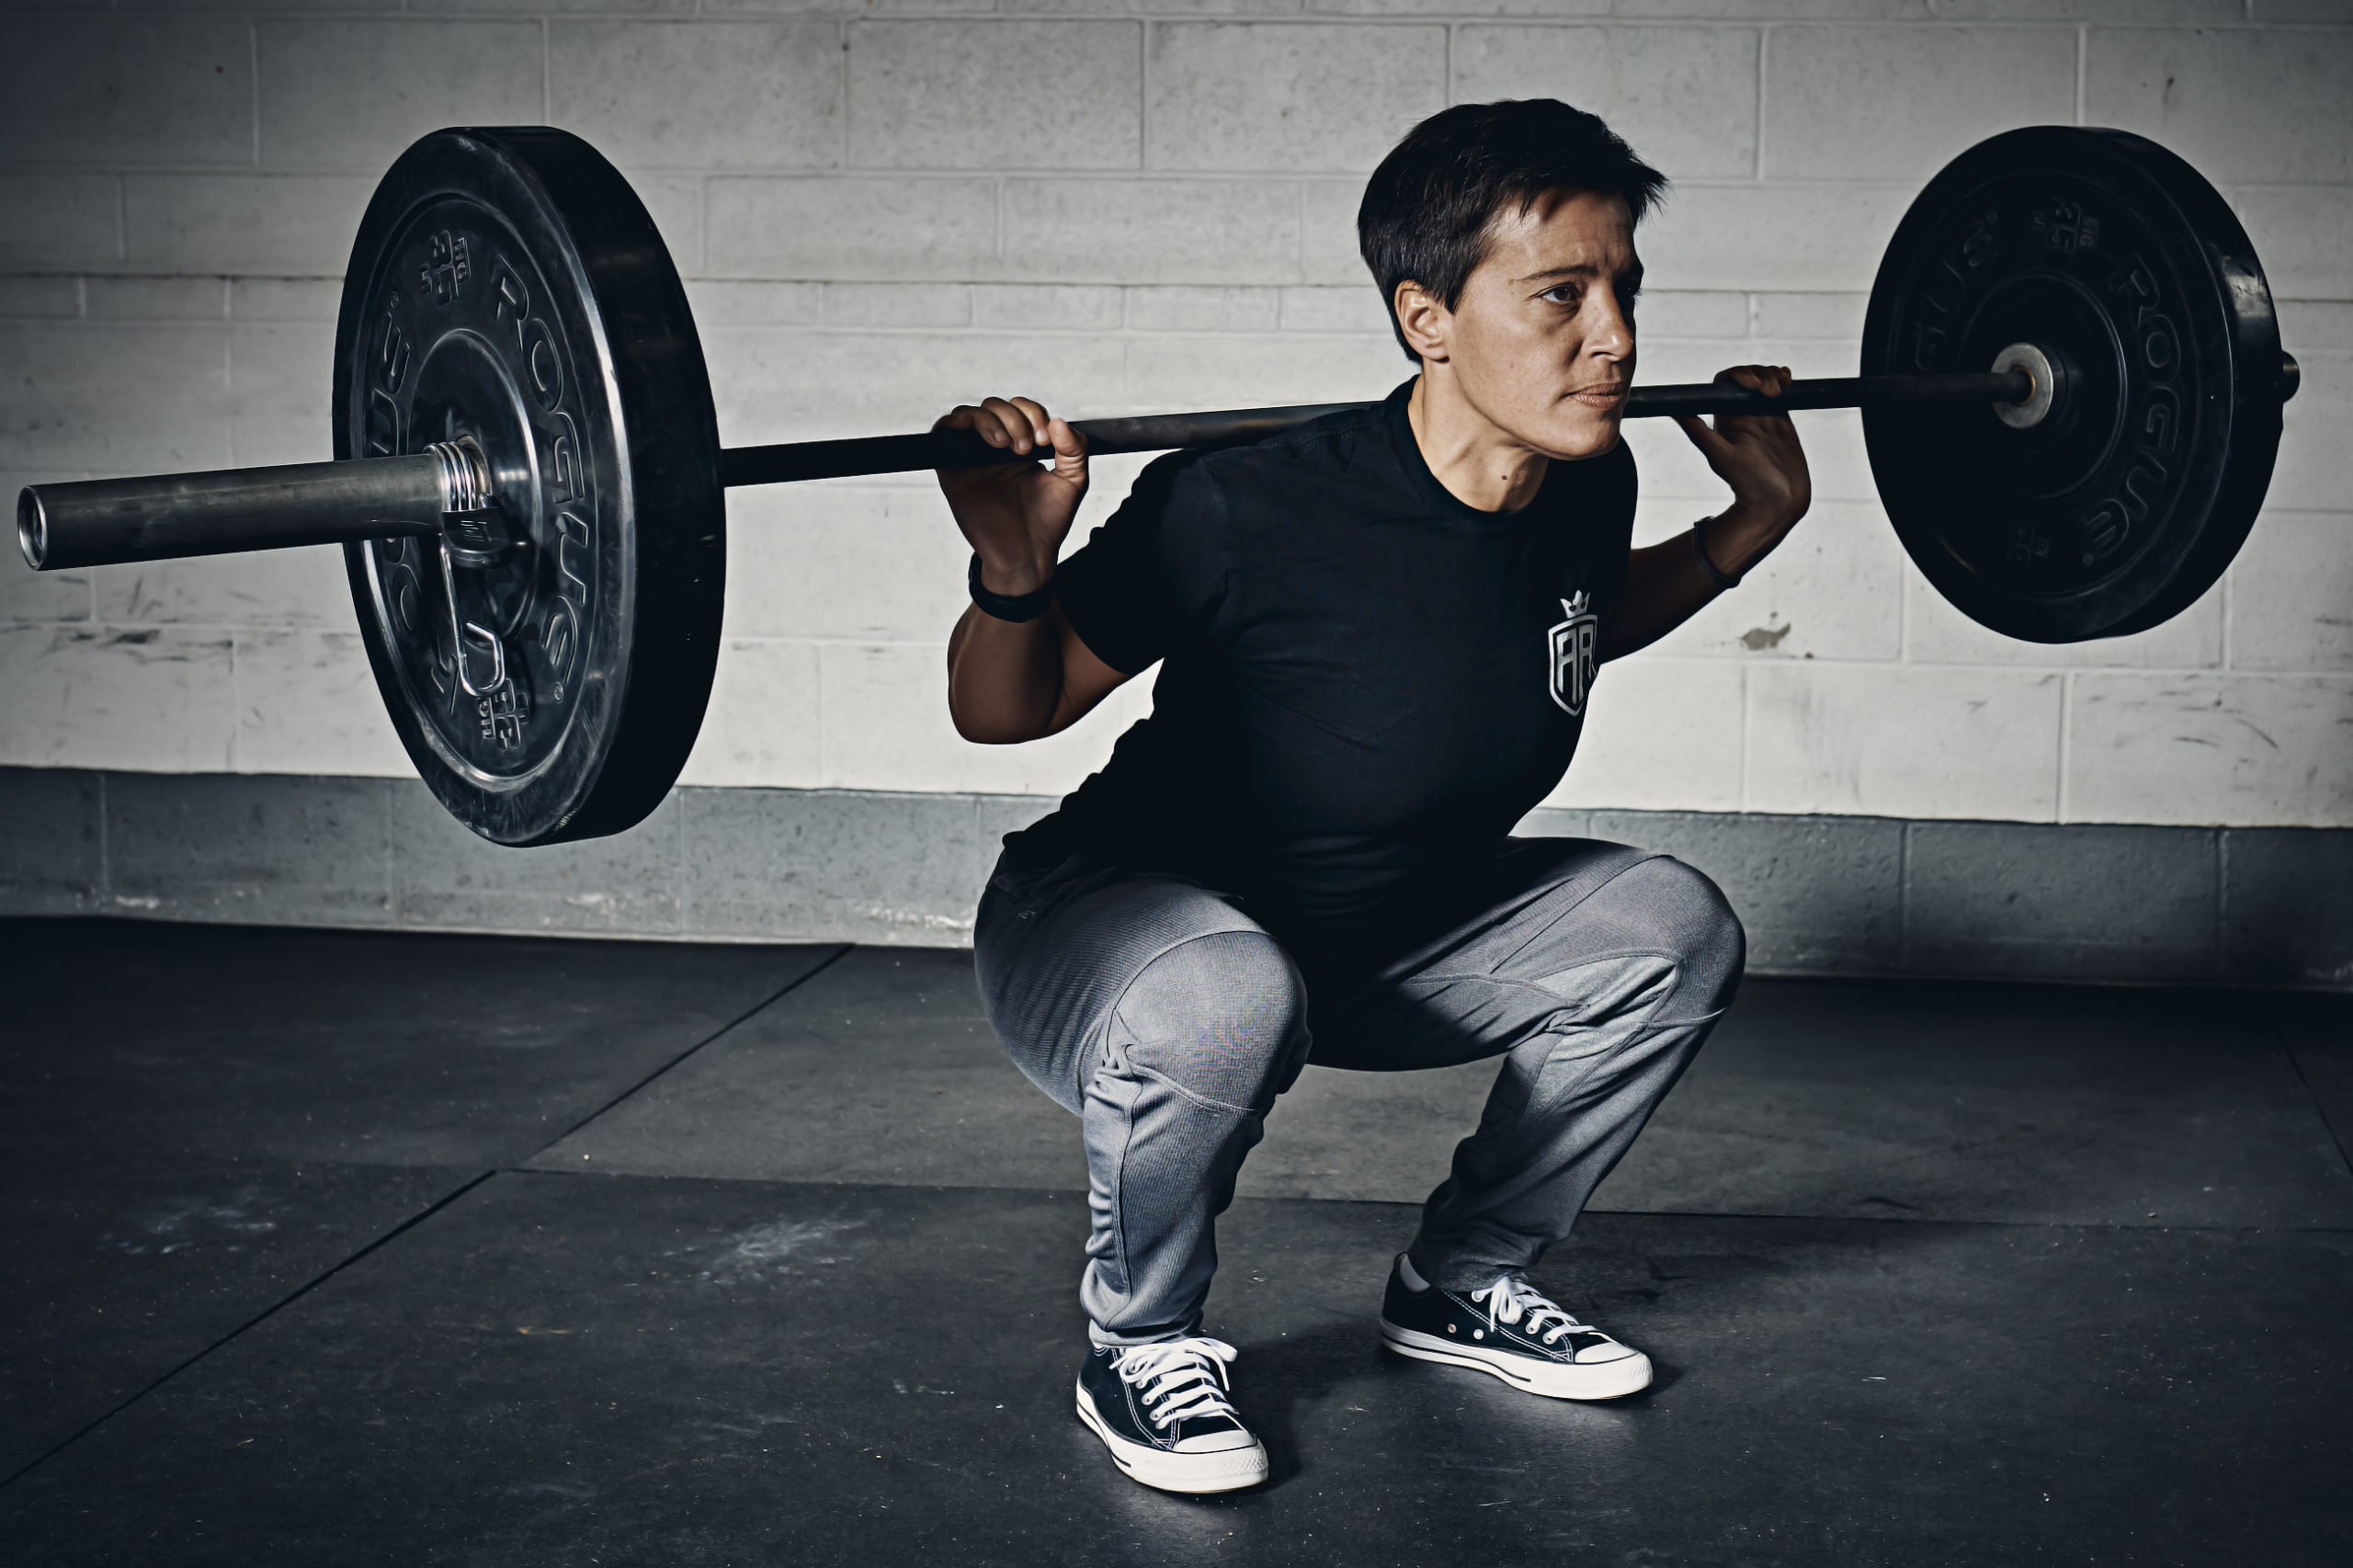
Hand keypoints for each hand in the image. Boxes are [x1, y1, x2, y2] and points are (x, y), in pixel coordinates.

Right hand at [934, 396, 1088, 596]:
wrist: (1027, 554)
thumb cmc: (1047, 521)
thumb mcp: (1073, 481)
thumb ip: (1074, 449)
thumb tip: (1058, 421)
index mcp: (1022, 445)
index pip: (1022, 409)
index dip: (1033, 413)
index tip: (1045, 439)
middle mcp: (995, 448)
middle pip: (994, 406)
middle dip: (1014, 417)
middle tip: (1026, 447)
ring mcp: (971, 457)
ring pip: (969, 414)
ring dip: (990, 420)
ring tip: (1006, 445)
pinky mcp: (952, 470)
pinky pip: (942, 433)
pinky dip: (956, 424)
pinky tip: (983, 441)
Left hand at [1673, 364, 1811, 563]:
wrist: (1777, 505)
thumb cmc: (1747, 485)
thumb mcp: (1720, 457)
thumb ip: (1698, 431)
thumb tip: (1672, 409)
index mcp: (1725, 421)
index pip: (1725, 385)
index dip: (1738, 375)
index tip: (1752, 383)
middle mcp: (1742, 416)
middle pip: (1748, 378)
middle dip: (1760, 374)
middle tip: (1771, 391)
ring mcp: (1763, 417)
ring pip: (1765, 382)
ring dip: (1773, 375)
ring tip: (1783, 385)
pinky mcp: (1782, 422)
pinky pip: (1782, 393)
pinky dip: (1784, 380)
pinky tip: (1789, 381)